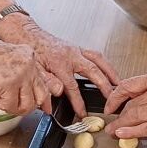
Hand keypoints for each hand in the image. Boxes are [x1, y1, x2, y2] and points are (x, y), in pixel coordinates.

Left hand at [0, 18, 117, 119]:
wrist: (28, 34)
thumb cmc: (31, 52)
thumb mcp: (34, 71)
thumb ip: (45, 85)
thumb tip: (54, 99)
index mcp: (59, 62)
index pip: (72, 86)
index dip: (79, 102)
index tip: (83, 113)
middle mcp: (71, 55)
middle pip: (93, 71)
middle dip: (104, 86)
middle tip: (111, 98)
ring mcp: (76, 50)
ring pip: (98, 60)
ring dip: (110, 72)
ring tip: (118, 84)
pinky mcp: (78, 48)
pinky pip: (95, 55)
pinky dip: (104, 63)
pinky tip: (109, 71)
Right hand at [0, 37, 55, 116]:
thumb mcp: (10, 63)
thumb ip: (22, 75)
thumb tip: (30, 95)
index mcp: (29, 57)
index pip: (45, 83)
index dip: (44, 100)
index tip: (45, 108)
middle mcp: (29, 63)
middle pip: (40, 96)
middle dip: (27, 107)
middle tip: (14, 107)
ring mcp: (21, 72)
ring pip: (27, 105)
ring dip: (12, 107)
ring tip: (0, 98)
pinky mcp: (10, 82)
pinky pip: (10, 105)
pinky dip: (0, 103)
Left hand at [104, 71, 146, 138]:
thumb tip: (135, 100)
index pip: (127, 85)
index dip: (115, 97)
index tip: (111, 104)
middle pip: (130, 104)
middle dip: (118, 115)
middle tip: (111, 122)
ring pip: (134, 116)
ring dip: (121, 125)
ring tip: (113, 132)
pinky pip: (145, 128)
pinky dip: (131, 132)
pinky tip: (122, 135)